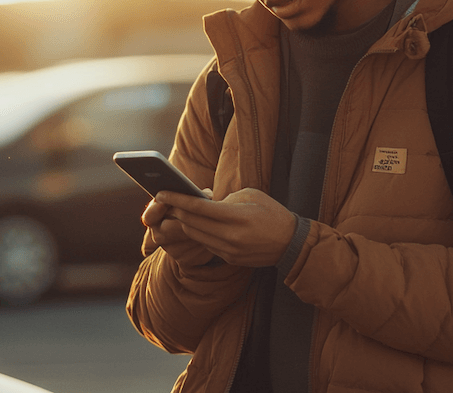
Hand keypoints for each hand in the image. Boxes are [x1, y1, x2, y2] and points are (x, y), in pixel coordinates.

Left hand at [155, 188, 295, 267]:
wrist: (291, 243)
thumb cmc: (271, 213)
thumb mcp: (251, 195)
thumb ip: (225, 198)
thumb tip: (204, 202)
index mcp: (236, 216)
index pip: (197, 207)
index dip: (177, 199)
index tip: (162, 192)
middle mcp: (230, 235)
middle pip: (191, 223)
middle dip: (176, 211)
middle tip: (164, 200)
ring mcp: (229, 250)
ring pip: (195, 235)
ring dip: (184, 223)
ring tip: (177, 212)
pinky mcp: (229, 259)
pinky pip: (206, 244)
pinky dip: (198, 234)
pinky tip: (194, 225)